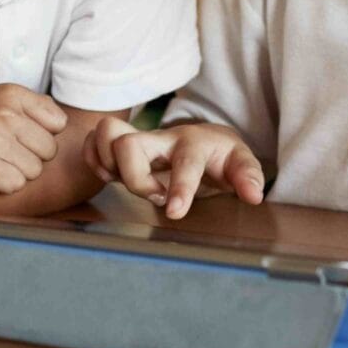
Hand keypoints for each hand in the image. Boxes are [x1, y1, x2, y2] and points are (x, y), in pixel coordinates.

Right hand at [0, 84, 68, 192]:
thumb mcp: (0, 100)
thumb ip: (36, 106)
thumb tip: (66, 122)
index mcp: (11, 93)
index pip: (58, 123)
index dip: (44, 133)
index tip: (23, 134)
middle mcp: (3, 114)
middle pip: (49, 150)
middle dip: (32, 155)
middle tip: (6, 150)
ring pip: (35, 171)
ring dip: (19, 171)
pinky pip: (16, 185)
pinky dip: (4, 184)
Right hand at [83, 117, 264, 219]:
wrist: (206, 140)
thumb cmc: (220, 156)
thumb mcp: (241, 164)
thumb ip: (248, 177)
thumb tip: (254, 195)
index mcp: (193, 144)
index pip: (184, 163)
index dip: (178, 187)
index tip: (174, 212)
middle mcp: (161, 138)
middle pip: (128, 144)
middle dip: (135, 177)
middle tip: (154, 195)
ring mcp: (139, 140)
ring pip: (105, 135)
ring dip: (109, 165)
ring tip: (127, 183)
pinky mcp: (120, 147)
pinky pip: (93, 144)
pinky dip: (94, 161)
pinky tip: (111, 177)